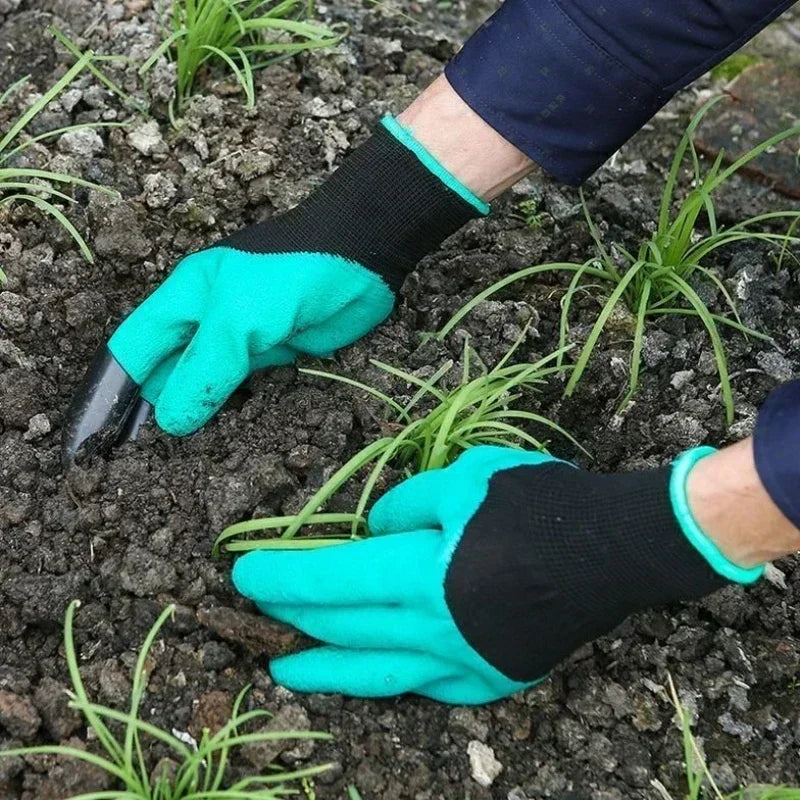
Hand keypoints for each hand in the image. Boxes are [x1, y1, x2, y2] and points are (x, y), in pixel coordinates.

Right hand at [61, 117, 484, 462]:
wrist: (363, 259)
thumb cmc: (291, 275)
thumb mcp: (237, 319)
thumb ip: (203, 369)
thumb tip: (169, 420)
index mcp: (183, 301)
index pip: (133, 351)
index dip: (113, 391)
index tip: (102, 438)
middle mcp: (206, 322)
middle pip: (167, 372)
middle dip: (155, 410)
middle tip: (140, 464)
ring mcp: (241, 341)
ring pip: (206, 386)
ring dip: (197, 416)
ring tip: (176, 463)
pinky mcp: (275, 356)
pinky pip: (245, 389)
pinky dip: (233, 413)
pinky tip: (225, 442)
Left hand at [232, 445, 761, 704]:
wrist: (617, 548)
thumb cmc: (539, 503)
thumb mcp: (466, 477)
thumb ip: (408, 504)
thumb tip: (377, 531)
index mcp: (421, 575)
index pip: (332, 579)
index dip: (283, 576)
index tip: (244, 573)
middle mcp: (433, 630)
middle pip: (345, 625)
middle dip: (295, 615)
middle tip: (258, 608)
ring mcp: (463, 663)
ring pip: (377, 673)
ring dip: (326, 669)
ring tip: (285, 671)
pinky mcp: (492, 677)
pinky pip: (428, 684)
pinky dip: (393, 677)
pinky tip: (375, 672)